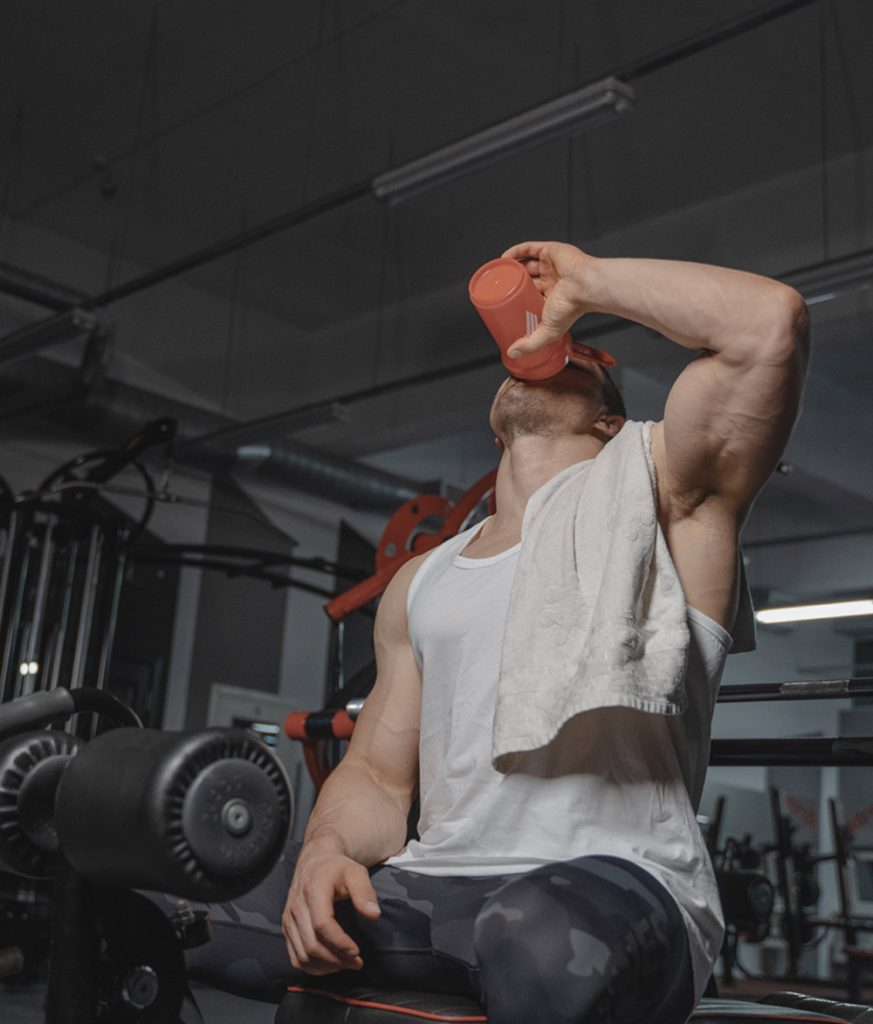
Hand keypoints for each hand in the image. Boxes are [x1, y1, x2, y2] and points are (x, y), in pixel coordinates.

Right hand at [283, 846, 380, 975]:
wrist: (316, 860)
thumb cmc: (337, 868)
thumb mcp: (356, 873)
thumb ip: (365, 892)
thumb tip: (374, 914)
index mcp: (313, 890)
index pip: (322, 925)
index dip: (339, 943)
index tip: (356, 951)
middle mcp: (296, 906)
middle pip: (312, 944)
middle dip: (336, 959)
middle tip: (356, 962)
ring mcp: (289, 918)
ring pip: (302, 955)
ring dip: (325, 966)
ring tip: (345, 964)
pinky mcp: (287, 928)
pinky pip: (295, 957)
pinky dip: (312, 967)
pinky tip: (330, 964)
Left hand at [501, 241, 595, 356]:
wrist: (585, 286)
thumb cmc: (573, 306)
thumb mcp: (548, 331)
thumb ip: (531, 344)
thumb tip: (513, 352)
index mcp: (554, 296)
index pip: (531, 295)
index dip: (516, 297)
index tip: (502, 302)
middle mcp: (552, 279)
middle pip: (527, 278)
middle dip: (512, 281)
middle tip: (497, 287)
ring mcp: (550, 264)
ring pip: (526, 263)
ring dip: (512, 266)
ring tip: (498, 271)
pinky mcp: (550, 251)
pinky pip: (529, 248)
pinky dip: (515, 251)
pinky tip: (504, 257)